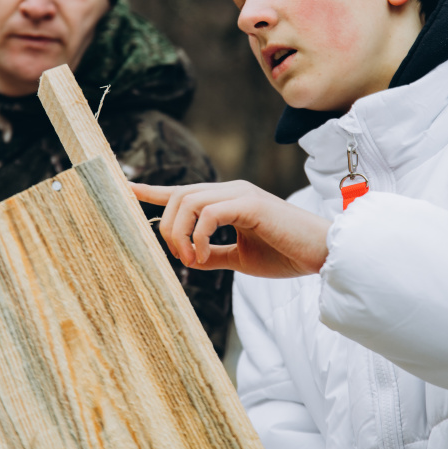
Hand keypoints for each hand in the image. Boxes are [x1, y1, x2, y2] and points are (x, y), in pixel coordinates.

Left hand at [132, 180, 331, 277]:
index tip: (125, 189)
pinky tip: (202, 256)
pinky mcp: (250, 204)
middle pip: (178, 196)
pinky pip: (208, 213)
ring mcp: (240, 194)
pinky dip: (197, 236)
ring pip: (188, 201)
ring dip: (180, 233)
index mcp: (227, 200)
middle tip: (179, 259)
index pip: (182, 191)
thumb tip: (186, 258)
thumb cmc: (286, 254)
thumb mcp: (241, 257)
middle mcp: (230, 190)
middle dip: (167, 228)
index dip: (151, 191)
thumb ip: (213, 254)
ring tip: (190, 259)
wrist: (322, 255)